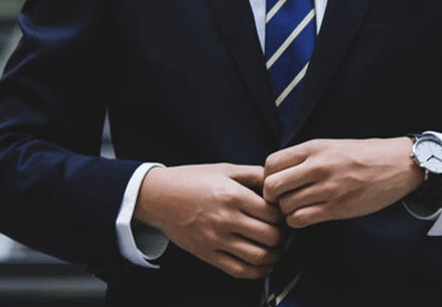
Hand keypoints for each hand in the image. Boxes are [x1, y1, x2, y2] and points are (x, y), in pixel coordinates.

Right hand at [133, 163, 283, 278]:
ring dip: (274, 255)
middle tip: (281, 231)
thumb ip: (253, 174)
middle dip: (281, 236)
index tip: (282, 214)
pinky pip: (239, 270)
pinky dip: (258, 272)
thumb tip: (277, 182)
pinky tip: (264, 265)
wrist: (158, 197)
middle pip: (270, 236)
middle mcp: (225, 219)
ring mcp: (216, 239)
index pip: (272, 213)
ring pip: (258, 256)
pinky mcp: (207, 254)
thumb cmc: (192, 180)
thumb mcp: (224, 169)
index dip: (283, 215)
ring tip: (275, 249)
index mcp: (232, 195)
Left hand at [263, 138, 423, 228]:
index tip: (277, 183)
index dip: (267, 177)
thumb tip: (276, 173)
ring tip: (297, 207)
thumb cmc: (362, 156)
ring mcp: (328, 188)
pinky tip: (306, 216)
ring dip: (286, 211)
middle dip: (272, 197)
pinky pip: (301, 219)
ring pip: (285, 206)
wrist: (397, 165)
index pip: (270, 163)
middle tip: (281, 199)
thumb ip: (304, 158)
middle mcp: (318, 166)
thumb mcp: (330, 146)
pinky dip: (297, 221)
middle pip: (272, 186)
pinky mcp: (337, 208)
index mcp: (314, 148)